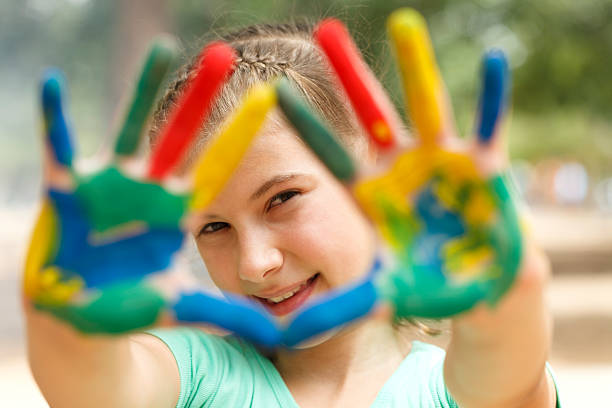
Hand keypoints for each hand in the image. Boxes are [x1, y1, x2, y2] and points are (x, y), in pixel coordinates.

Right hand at [23, 38, 245, 333]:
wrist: (81, 315)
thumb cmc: (131, 307)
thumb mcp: (183, 306)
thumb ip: (228, 314)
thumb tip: (280, 333)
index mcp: (178, 213)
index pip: (217, 168)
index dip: (240, 137)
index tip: (270, 98)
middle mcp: (149, 190)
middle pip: (181, 137)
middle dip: (201, 99)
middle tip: (223, 56)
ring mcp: (110, 186)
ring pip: (132, 129)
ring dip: (144, 91)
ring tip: (163, 48)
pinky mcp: (69, 190)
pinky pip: (59, 146)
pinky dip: (54, 118)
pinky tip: (53, 84)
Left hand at [276, 8, 521, 327]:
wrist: (475, 290)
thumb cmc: (424, 285)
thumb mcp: (377, 295)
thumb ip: (334, 307)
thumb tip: (285, 332)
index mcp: (372, 194)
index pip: (330, 155)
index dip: (305, 126)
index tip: (271, 92)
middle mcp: (403, 168)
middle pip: (372, 114)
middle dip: (350, 75)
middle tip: (325, 31)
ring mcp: (443, 162)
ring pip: (428, 106)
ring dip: (417, 66)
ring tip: (404, 22)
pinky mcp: (484, 167)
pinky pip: (491, 124)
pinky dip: (493, 96)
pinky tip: (493, 60)